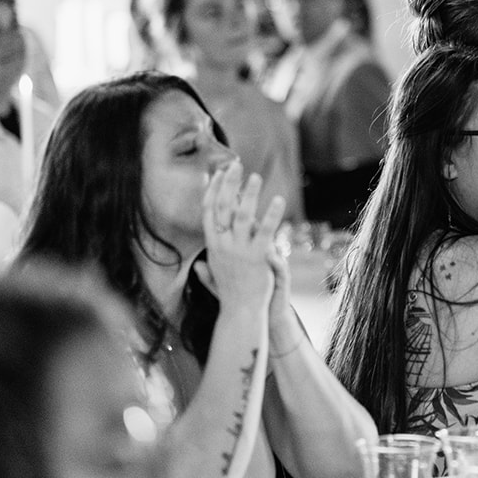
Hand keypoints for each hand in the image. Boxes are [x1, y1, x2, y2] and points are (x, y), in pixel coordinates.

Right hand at [197, 160, 281, 312]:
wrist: (241, 312)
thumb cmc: (231, 295)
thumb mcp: (214, 279)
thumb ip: (206, 270)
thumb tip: (198, 265)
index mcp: (213, 245)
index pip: (209, 211)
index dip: (213, 190)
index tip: (218, 173)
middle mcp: (223, 245)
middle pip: (223, 207)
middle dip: (228, 184)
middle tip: (235, 165)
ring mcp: (239, 250)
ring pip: (243, 216)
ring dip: (248, 194)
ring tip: (255, 177)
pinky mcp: (258, 256)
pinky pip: (265, 231)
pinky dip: (272, 214)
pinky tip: (279, 200)